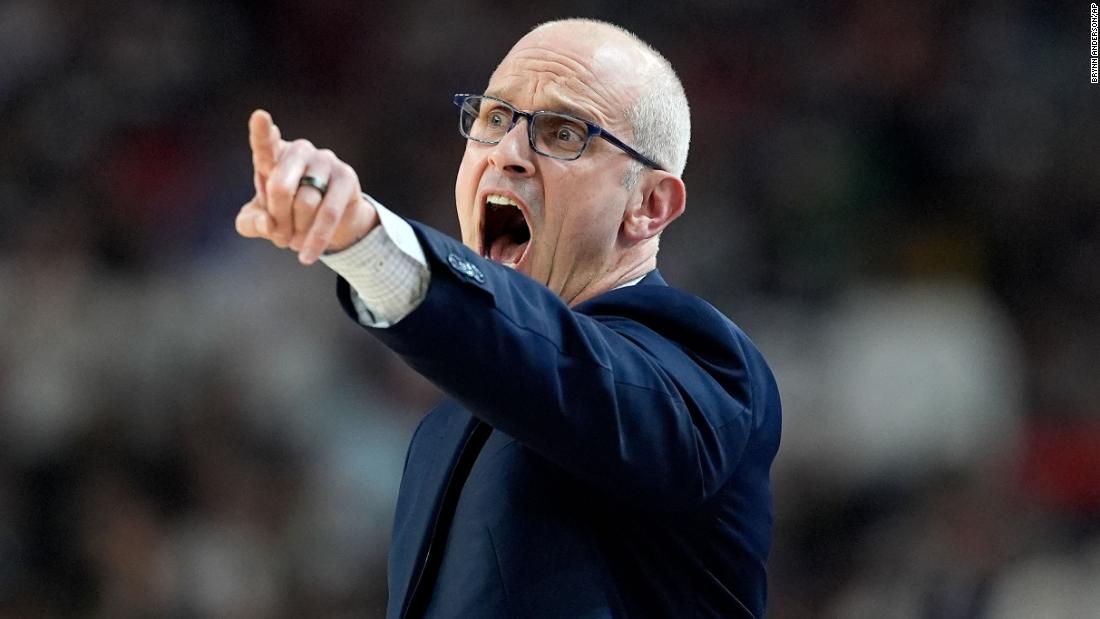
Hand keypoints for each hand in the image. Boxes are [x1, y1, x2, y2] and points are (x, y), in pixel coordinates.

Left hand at [235, 109, 378, 263]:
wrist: (330, 225)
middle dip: (276, 219)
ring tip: (295, 242)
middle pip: (280, 187)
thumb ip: (251, 223)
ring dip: (297, 231)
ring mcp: (325, 160)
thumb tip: (268, 224)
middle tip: (278, 236)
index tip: (260, 117)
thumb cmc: (288, 215)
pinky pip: (329, 213)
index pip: (264, 145)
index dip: (262, 132)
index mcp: (273, 155)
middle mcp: (299, 151)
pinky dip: (316, 238)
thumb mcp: (261, 222)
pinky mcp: (347, 177)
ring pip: (305, 203)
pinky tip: (307, 256)